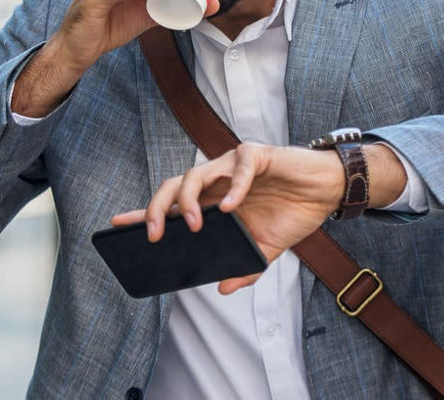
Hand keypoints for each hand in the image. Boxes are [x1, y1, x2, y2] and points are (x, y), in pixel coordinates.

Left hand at [111, 143, 343, 294]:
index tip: (117, 225)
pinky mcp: (257, 156)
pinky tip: (230, 207)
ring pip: (196, 173)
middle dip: (156, 208)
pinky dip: (234, 187)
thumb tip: (224, 289)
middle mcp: (216, 180)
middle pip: (173, 186)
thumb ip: (244, 267)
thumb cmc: (292, 213)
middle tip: (152, 234)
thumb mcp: (265, 248)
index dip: (144, 213)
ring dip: (190, 200)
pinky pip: (240, 168)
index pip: (171, 205)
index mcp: (212, 201)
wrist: (326, 191)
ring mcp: (233, 166)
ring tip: (193, 224)